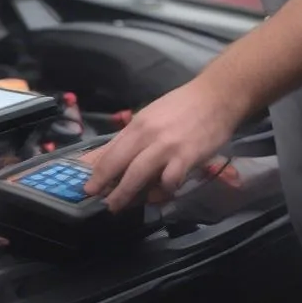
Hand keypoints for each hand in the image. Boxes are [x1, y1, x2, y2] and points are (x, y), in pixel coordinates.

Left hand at [82, 78, 242, 212]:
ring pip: (138, 174)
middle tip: (94, 198)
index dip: (97, 169)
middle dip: (104, 183)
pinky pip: (169, 180)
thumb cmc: (183, 106)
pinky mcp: (186, 156)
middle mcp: (147, 134)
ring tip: (117, 206)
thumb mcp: (152, 115)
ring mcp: (166, 146)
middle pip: (118, 162)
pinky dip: (163, 191)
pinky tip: (162, 193)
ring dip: (125, 193)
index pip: (111, 149)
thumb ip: (136, 136)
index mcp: (138, 124)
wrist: (215, 96)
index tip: (86, 183)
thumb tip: (118, 155)